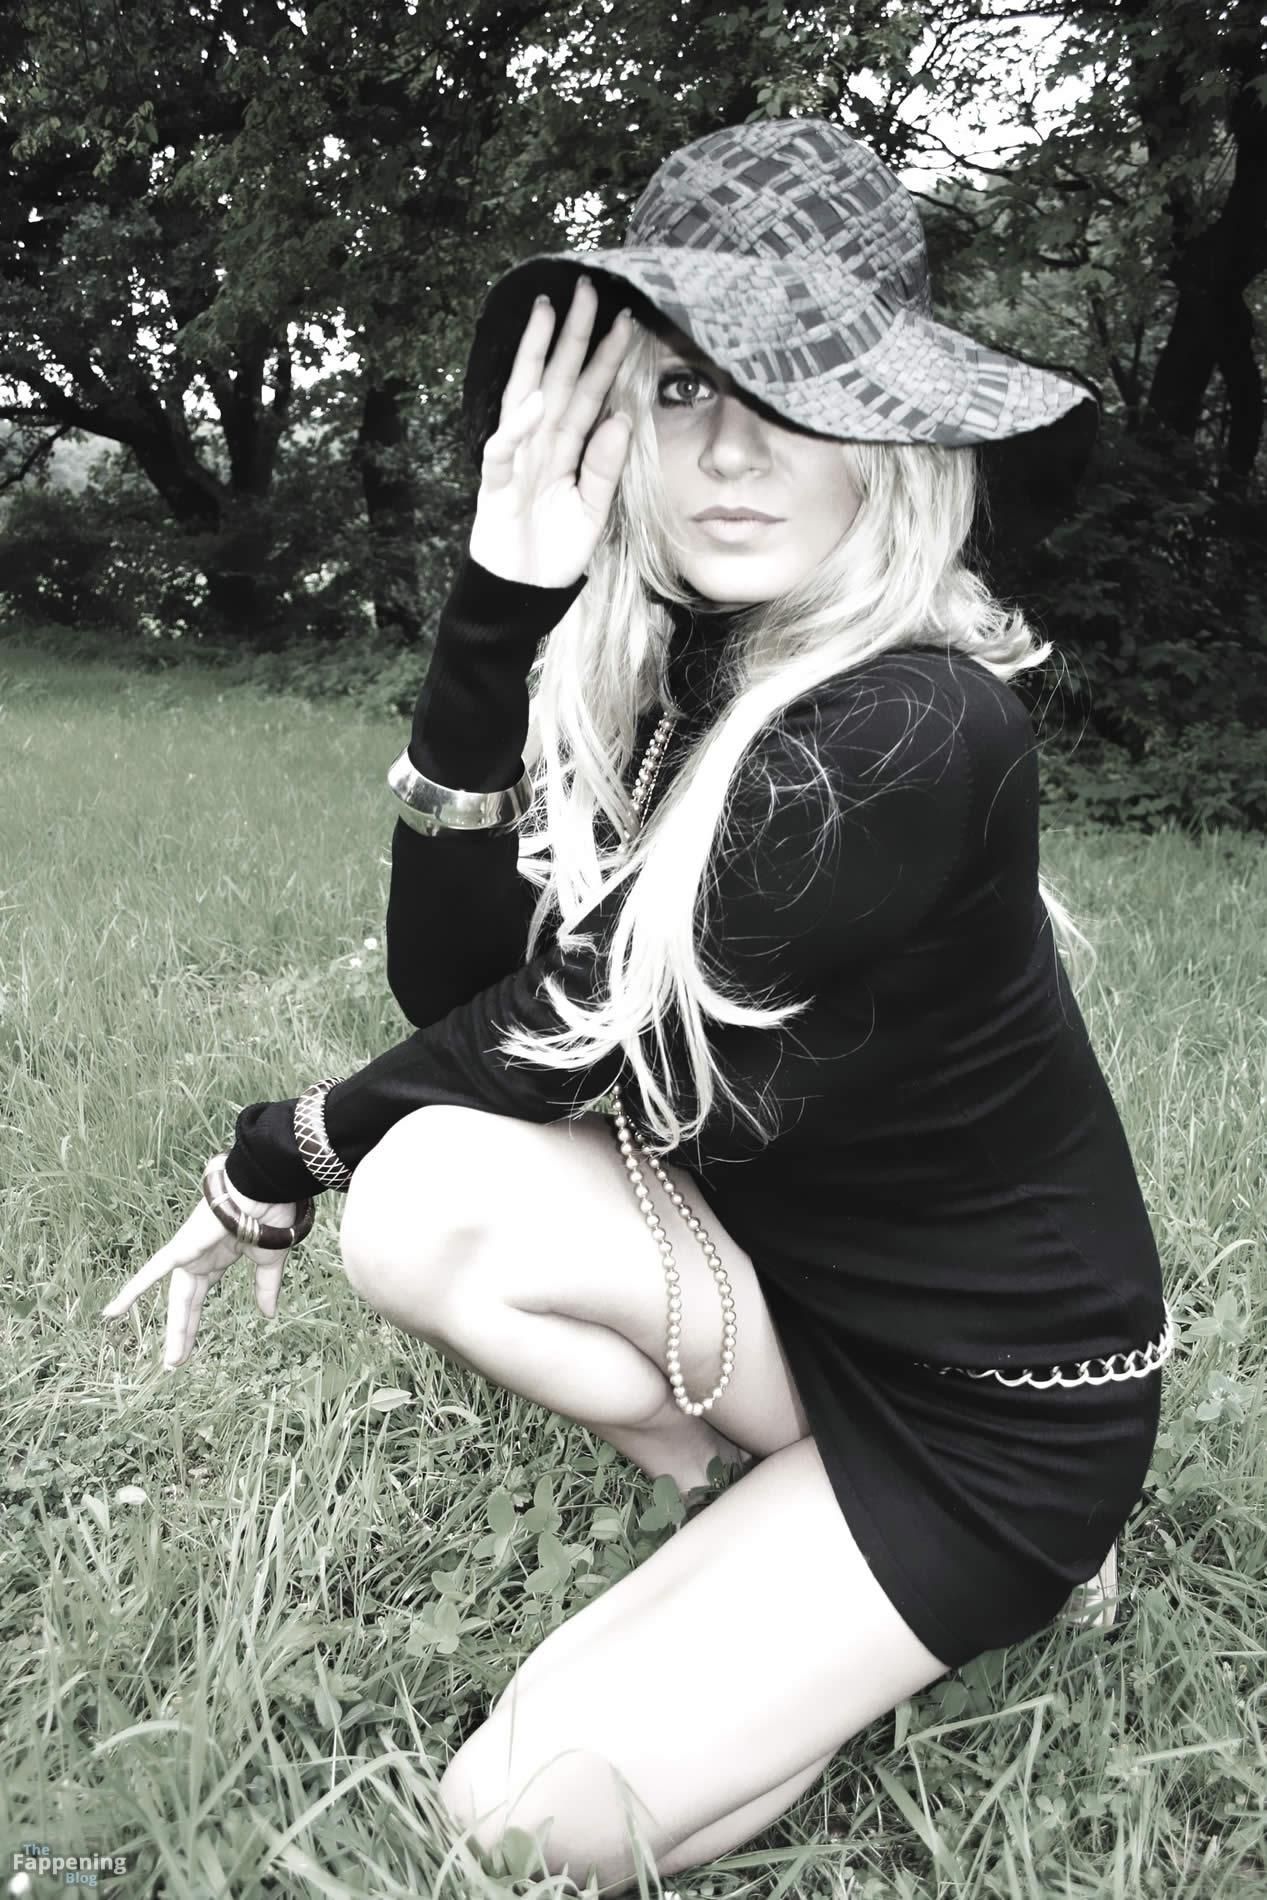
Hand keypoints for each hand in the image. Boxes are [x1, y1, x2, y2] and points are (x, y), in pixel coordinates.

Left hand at [100, 1160, 297, 1370]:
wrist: (268, 1187)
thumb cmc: (270, 1213)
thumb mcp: (270, 1260)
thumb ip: (265, 1287)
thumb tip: (268, 1314)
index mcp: (215, 1259)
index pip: (199, 1298)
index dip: (193, 1324)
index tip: (188, 1352)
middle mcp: (197, 1257)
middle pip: (184, 1302)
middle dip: (181, 1332)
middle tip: (175, 1362)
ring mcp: (189, 1251)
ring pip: (172, 1292)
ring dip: (172, 1327)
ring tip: (163, 1355)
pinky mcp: (184, 1245)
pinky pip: (155, 1268)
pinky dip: (135, 1288)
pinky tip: (114, 1310)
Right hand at [469, 274, 636, 589]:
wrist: (524, 595)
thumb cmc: (555, 552)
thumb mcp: (592, 511)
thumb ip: (605, 468)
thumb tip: (624, 419)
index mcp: (564, 449)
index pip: (587, 394)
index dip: (605, 358)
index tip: (626, 320)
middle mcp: (539, 445)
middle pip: (555, 379)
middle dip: (570, 335)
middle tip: (585, 288)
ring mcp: (515, 462)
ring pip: (525, 398)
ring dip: (535, 356)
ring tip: (547, 314)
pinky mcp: (496, 488)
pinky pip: (504, 451)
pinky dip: (517, 426)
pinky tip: (533, 399)